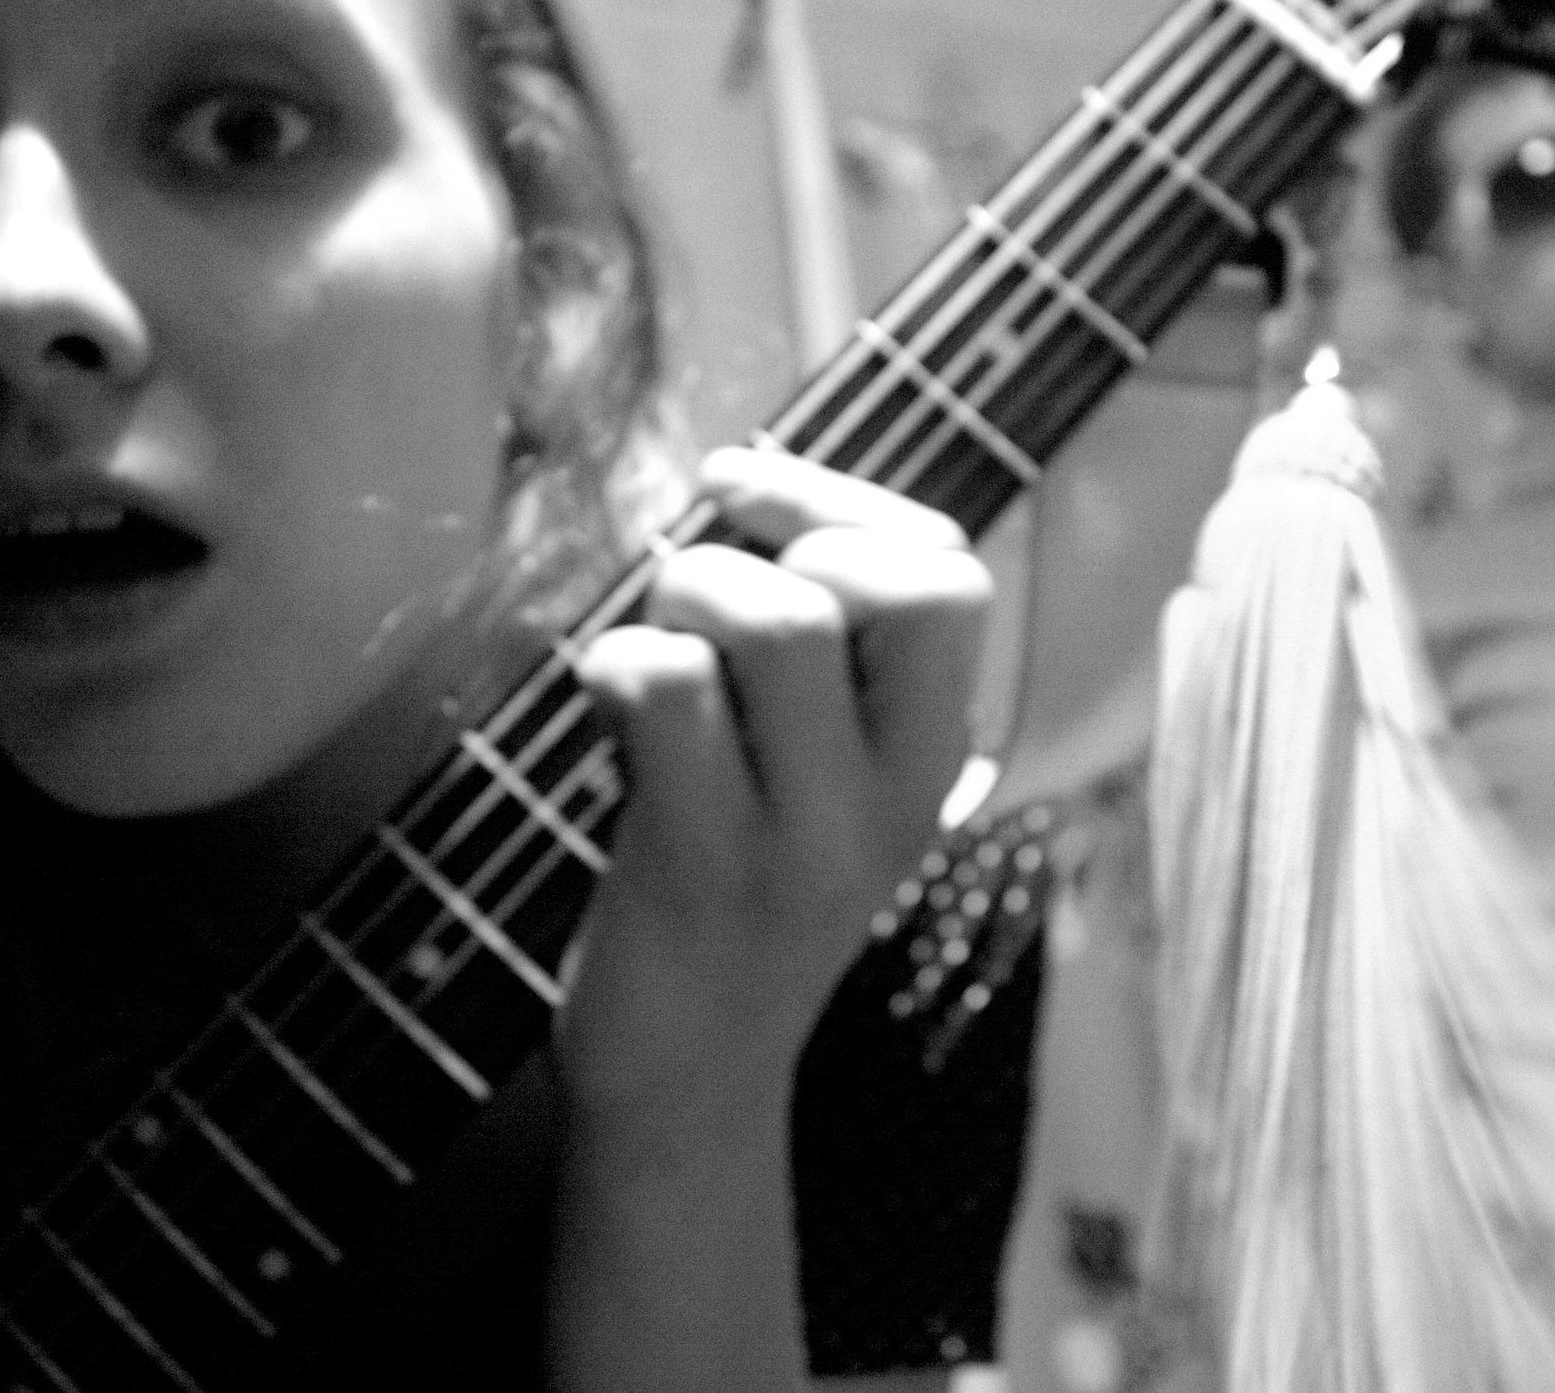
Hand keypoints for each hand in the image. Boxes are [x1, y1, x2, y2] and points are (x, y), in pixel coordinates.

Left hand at [560, 447, 989, 1122]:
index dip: (840, 498)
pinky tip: (604, 712)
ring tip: (652, 651)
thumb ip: (820, 649)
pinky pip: (666, 688)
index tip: (742, 491)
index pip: (949, 569)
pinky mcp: (705, 866)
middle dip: (777, 542)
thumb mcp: (821, 772)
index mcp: (935, 754)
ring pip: (775, 620)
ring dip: (685, 593)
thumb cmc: (735, 881)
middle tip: (707, 597)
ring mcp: (807, 834)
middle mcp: (896, 792)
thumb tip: (743, 478)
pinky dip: (615, 664)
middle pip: (884, 582)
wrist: (690, 1076)